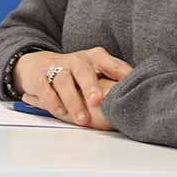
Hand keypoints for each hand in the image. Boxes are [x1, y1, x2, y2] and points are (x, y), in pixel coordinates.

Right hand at [15, 47, 130, 126]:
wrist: (36, 64)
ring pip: (63, 80)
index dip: (118, 71)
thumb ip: (113, 80)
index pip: (108, 61)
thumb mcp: (95, 72)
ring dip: (72, 100)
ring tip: (81, 119)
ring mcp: (56, 68)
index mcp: (93, 57)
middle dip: (91, 86)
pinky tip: (60, 111)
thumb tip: (140, 94)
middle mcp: (75, 60)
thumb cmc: (74, 74)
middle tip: (98, 102)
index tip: (129, 82)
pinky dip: (52, 100)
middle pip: (83, 70)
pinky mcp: (39, 78)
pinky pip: (45, 88)